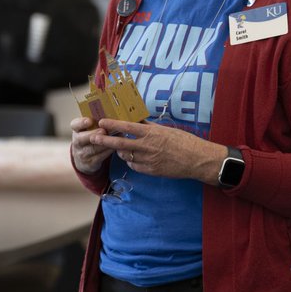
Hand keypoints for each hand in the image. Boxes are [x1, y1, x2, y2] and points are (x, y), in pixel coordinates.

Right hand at [70, 116, 112, 174]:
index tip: (89, 120)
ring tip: (117, 136)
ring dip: (105, 142)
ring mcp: (83, 153)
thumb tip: (113, 113)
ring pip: (94, 148)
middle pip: (82, 138)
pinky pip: (101, 156)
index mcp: (76, 130)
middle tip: (103, 130)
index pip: (75, 125)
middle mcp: (77, 142)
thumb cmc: (90, 138)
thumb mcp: (89, 130)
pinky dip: (109, 150)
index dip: (81, 123)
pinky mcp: (90, 162)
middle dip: (93, 134)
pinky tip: (117, 145)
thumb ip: (97, 122)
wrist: (84, 159)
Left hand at [91, 118, 223, 184]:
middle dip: (105, 140)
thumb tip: (138, 120)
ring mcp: (148, 160)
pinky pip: (135, 166)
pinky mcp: (151, 171)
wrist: (196, 160)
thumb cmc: (185, 141)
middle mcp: (147, 146)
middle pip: (120, 143)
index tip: (102, 121)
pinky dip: (131, 162)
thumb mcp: (167, 130)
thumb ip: (150, 127)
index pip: (127, 127)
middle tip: (94, 137)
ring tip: (118, 147)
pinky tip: (133, 158)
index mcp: (151, 133)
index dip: (112, 124)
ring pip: (126, 156)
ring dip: (120, 151)